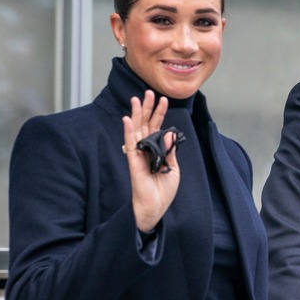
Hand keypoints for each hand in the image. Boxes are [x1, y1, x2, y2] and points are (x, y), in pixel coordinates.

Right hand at [122, 90, 179, 231]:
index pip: (157, 127)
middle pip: (145, 124)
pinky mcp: (133, 162)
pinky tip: (127, 119)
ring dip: (136, 114)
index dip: (160, 113)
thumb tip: (169, 132)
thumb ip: (170, 150)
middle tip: (148, 92)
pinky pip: (130, 144)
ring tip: (137, 99)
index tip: (163, 99)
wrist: (155, 207)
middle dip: (147, 108)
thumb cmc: (163, 190)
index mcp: (156, 150)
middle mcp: (146, 149)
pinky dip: (128, 131)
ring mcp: (139, 154)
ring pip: (136, 130)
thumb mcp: (173, 167)